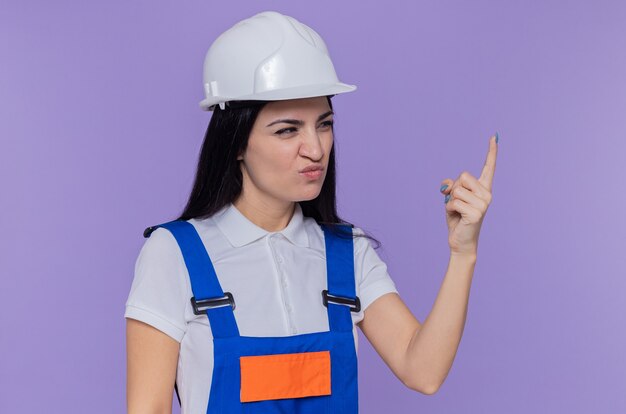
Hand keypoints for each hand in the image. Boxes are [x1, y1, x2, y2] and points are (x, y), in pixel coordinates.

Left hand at [439, 134, 497, 255]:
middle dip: (454, 189)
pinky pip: (454, 202)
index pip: (488, 168)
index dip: (491, 152)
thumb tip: (447, 184)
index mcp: (483, 189)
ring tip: (457, 212)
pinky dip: (449, 209)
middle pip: (463, 176)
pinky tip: (457, 217)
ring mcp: (484, 204)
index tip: (494, 137)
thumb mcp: (452, 198)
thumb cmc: (457, 218)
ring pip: (456, 190)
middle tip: (457, 204)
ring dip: (450, 201)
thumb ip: (451, 187)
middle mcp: (487, 194)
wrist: (460, 241)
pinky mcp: (477, 212)